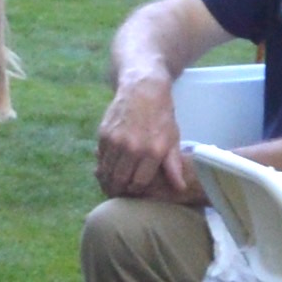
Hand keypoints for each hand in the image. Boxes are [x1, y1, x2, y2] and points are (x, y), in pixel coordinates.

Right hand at [94, 74, 194, 202]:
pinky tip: (107, 166)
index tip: (134, 190)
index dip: (136, 190)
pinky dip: (102, 165)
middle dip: (119, 190)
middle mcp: (132, 149)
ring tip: (111, 183)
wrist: (142, 88)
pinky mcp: (103, 135)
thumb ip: (173, 166)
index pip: (139, 183)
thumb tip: (180, 188)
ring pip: (106, 172)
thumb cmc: (161, 115)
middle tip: (118, 192)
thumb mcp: (172, 139)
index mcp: (152, 152)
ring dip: (108, 180)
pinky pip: (100, 158)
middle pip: (120, 181)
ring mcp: (115, 142)